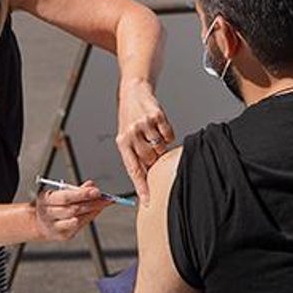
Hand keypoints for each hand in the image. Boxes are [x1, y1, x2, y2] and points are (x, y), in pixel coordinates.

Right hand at [33, 180, 109, 241]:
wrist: (40, 224)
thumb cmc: (53, 205)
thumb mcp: (59, 193)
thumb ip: (76, 190)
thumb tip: (91, 185)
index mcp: (45, 200)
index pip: (65, 198)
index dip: (82, 194)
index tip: (96, 191)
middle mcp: (47, 214)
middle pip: (72, 210)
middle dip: (91, 203)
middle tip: (105, 198)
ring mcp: (54, 227)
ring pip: (77, 219)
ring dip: (92, 211)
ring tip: (102, 204)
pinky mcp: (62, 236)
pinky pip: (79, 227)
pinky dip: (88, 218)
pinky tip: (95, 211)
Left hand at [116, 78, 174, 204]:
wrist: (133, 91)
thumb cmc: (129, 117)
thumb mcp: (125, 137)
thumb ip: (135, 155)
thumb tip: (147, 178)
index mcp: (122, 143)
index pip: (133, 170)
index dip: (141, 187)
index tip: (148, 201)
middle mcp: (131, 134)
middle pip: (151, 160)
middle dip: (155, 160)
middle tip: (154, 152)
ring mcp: (144, 125)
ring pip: (161, 148)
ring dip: (162, 146)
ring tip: (154, 136)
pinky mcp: (157, 116)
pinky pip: (170, 135)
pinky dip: (168, 134)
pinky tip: (160, 127)